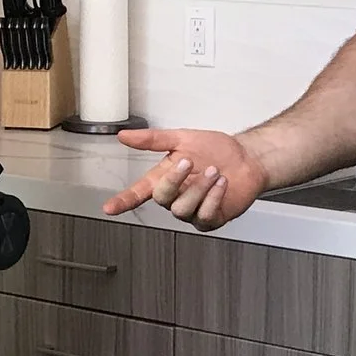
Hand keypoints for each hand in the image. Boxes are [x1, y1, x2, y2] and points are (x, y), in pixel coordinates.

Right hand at [102, 127, 268, 231]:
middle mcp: (175, 197)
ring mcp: (191, 211)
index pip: (138, 193)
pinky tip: (222, 183)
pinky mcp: (209, 220)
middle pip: (162, 198)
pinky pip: (204, 215)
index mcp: (164, 179)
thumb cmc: (215, 150)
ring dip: (200, 187)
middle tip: (190, 161)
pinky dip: (214, 197)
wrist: (246, 158)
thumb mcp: (182, 138)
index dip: (123, 201)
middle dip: (175, 179)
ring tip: (213, 171)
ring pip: (183, 209)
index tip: (109, 208)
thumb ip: (153, 140)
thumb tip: (125, 136)